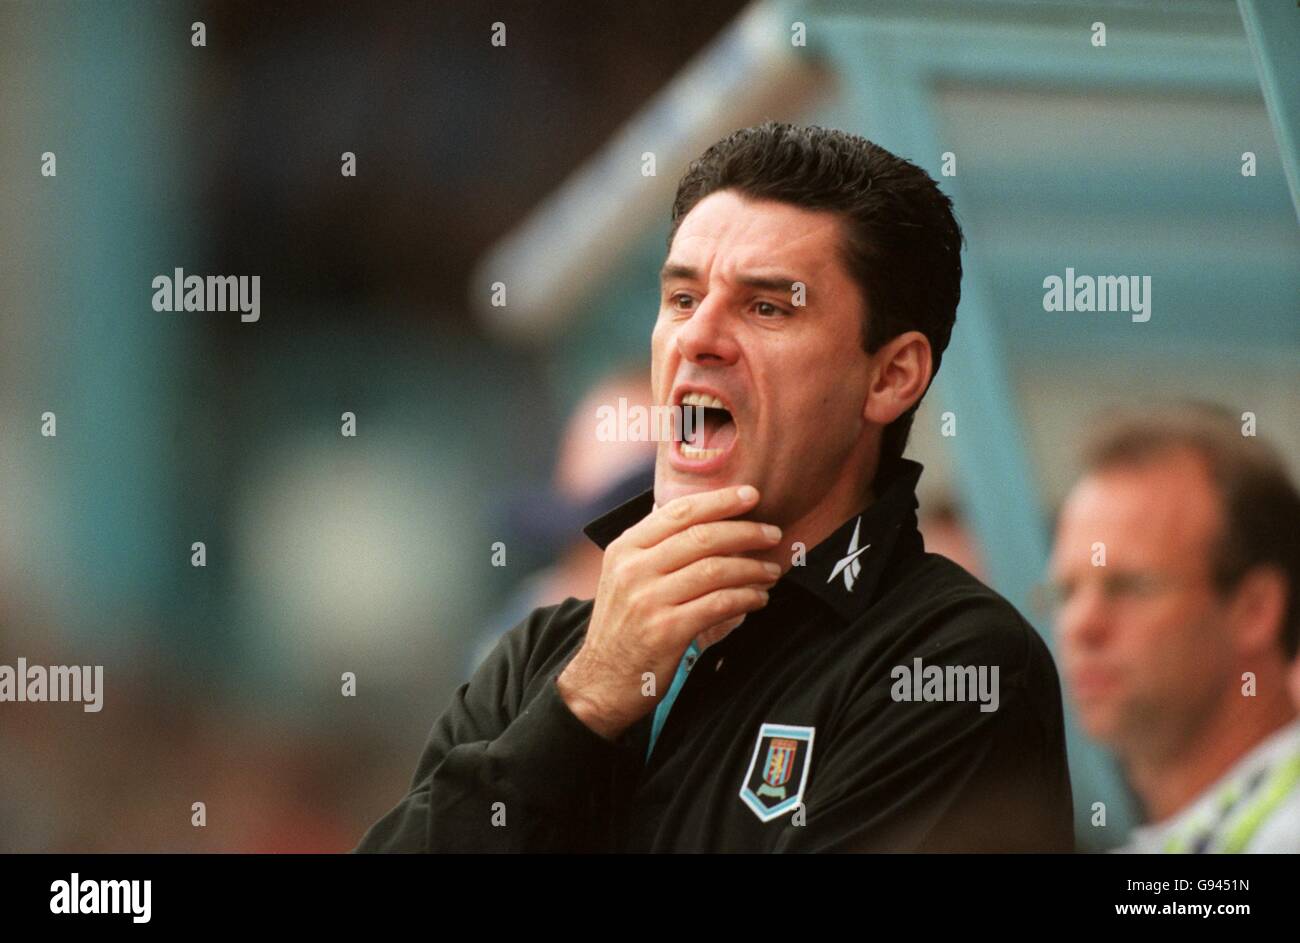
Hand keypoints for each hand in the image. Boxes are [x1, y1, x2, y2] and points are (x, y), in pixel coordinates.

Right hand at [557, 485, 781, 740]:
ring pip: (714, 569)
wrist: (600, 682)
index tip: (751, 496)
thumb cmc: (623, 626)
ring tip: (772, 570)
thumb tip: (702, 516)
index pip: (678, 511)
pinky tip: (758, 598)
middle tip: (772, 533)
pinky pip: (718, 604)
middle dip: (745, 531)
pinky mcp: (666, 631)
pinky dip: (746, 597)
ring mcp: (648, 600)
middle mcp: (633, 569)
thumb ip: (655, 546)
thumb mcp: (624, 576)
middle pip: (701, 537)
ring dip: (752, 567)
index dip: (720, 501)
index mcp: (625, 548)